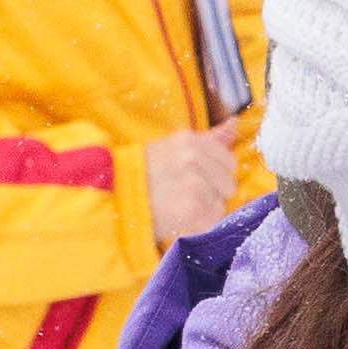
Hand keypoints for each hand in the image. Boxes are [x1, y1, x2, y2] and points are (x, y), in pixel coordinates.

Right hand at [145, 120, 245, 238]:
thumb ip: (209, 139)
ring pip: (221, 204)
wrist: (113, 198)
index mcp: (189, 140)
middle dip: (213, 192)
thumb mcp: (172, 147)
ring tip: (180, 206)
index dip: (216, 174)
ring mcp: (195, 184)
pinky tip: (180, 218)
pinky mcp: (194, 210)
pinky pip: (213, 221)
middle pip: (229, 184)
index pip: (228, 161)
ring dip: (205, 210)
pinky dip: (199, 224)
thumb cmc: (142, 174)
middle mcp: (194, 159)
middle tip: (185, 195)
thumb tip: (234, 124)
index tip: (196, 179)